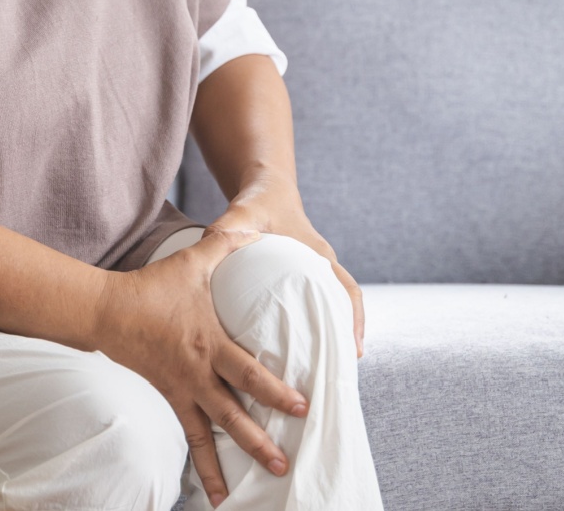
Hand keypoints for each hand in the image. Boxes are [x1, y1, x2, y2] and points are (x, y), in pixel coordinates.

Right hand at [93, 227, 308, 506]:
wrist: (107, 311)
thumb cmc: (154, 285)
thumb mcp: (193, 260)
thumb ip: (226, 244)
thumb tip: (254, 229)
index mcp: (209, 343)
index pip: (248, 372)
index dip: (275, 391)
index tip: (301, 407)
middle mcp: (197, 373)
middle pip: (232, 415)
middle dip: (259, 442)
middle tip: (284, 463)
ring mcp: (182, 390)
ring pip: (210, 435)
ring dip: (229, 465)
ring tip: (248, 492)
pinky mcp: (170, 397)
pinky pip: (188, 436)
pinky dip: (201, 464)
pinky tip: (213, 490)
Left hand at [207, 180, 365, 358]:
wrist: (266, 190)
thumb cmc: (260, 204)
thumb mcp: (243, 213)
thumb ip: (227, 229)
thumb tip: (208, 248)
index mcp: (317, 255)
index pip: (347, 289)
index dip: (354, 319)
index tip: (355, 348)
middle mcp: (321, 267)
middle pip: (344, 307)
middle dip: (345, 339)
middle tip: (340, 372)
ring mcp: (312, 275)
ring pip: (330, 310)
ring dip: (329, 337)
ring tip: (321, 372)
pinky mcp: (299, 281)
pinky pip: (312, 307)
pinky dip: (311, 329)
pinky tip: (294, 354)